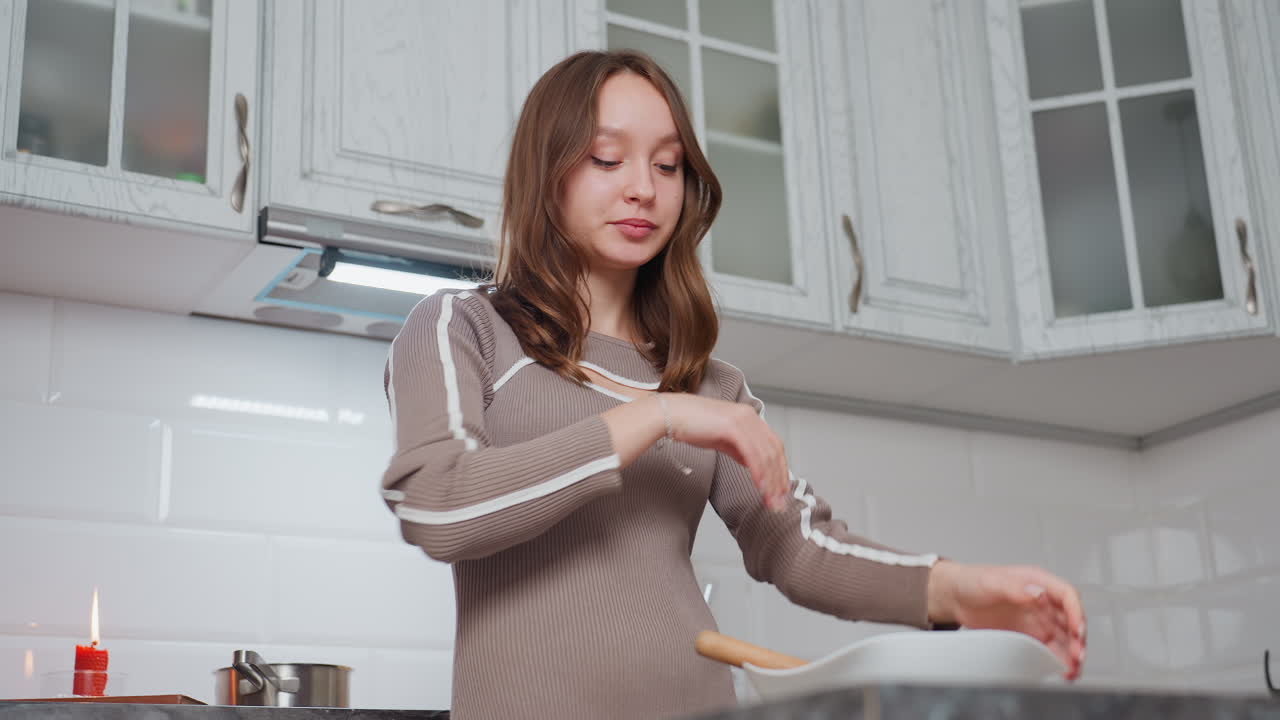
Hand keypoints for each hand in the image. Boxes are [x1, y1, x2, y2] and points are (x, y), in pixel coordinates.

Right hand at [663, 393, 788, 510]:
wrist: (670, 414)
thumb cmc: (691, 425)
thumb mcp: (722, 438)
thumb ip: (739, 448)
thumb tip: (752, 462)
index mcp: (749, 417)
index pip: (774, 446)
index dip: (780, 469)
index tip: (780, 490)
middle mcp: (750, 416)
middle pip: (774, 451)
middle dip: (779, 479)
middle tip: (779, 502)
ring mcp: (742, 420)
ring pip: (765, 455)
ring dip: (770, 481)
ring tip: (770, 500)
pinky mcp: (732, 427)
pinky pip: (751, 454)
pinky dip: (758, 473)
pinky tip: (760, 487)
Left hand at [926, 560, 1086, 679]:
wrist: (955, 597)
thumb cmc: (973, 581)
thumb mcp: (992, 581)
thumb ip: (1015, 586)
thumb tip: (1038, 592)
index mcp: (1038, 582)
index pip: (1067, 596)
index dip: (1076, 613)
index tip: (1077, 630)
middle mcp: (1043, 602)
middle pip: (1070, 621)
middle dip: (1078, 640)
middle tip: (1077, 656)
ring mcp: (1037, 620)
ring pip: (1064, 639)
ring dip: (1071, 655)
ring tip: (1072, 671)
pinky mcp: (1029, 636)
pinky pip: (1049, 650)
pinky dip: (1057, 661)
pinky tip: (1060, 672)